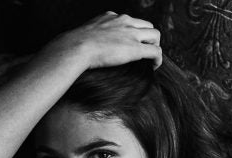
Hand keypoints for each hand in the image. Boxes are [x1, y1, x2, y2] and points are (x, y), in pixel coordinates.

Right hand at [46, 12, 161, 69]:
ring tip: (151, 59)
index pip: (130, 20)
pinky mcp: (135, 48)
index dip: (134, 32)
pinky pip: (155, 51)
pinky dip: (158, 59)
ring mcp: (131, 34)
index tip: (131, 43)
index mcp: (111, 17)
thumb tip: (78, 48)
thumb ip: (88, 38)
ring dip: (156, 46)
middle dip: (148, 38)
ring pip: (155, 35)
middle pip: (147, 25)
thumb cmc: (74, 45)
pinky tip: (155, 66)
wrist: (76, 47)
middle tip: (145, 51)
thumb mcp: (83, 35)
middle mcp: (124, 21)